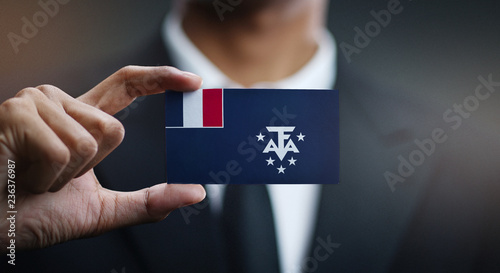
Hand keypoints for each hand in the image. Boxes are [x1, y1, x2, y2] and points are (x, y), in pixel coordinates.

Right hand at [0, 66, 205, 250]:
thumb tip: (196, 192)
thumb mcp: (101, 210)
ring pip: (91, 141)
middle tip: (53, 178)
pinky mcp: (17, 113)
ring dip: (65, 176)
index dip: (160, 79)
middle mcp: (59, 102)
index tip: (192, 82)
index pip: (126, 85)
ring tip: (33, 176)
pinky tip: (21, 175)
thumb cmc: (34, 213)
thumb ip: (148, 202)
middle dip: (89, 168)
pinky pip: (63, 150)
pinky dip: (46, 178)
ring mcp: (36, 103)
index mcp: (79, 119)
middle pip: (114, 129)